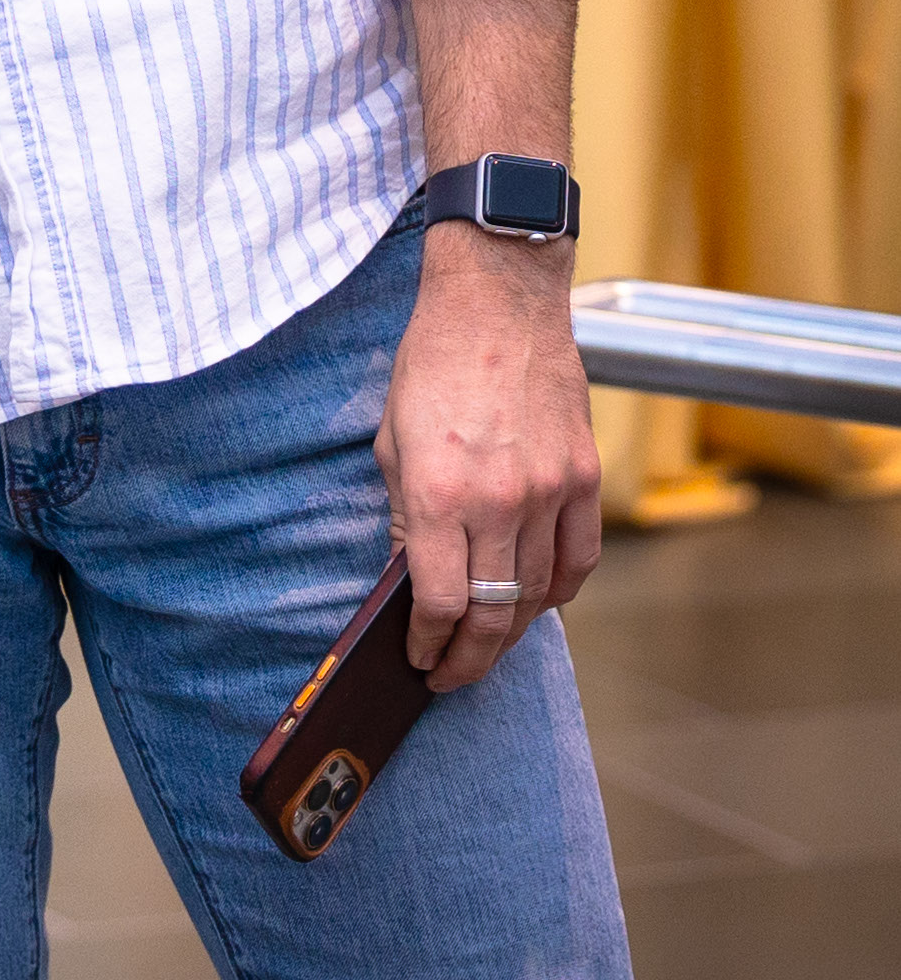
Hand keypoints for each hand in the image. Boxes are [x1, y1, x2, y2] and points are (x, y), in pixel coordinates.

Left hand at [378, 226, 601, 689]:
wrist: (499, 303)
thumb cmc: (433, 364)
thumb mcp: (393, 442)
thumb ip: (406, 519)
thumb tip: (412, 582)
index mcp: (441, 492)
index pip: (439, 602)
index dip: (427, 644)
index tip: (418, 659)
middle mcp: (500, 501)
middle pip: (493, 613)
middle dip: (468, 658)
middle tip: (450, 675)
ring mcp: (551, 491)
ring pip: (540, 596)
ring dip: (511, 632)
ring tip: (486, 644)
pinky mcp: (586, 478)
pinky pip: (580, 561)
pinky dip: (558, 592)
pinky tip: (536, 600)